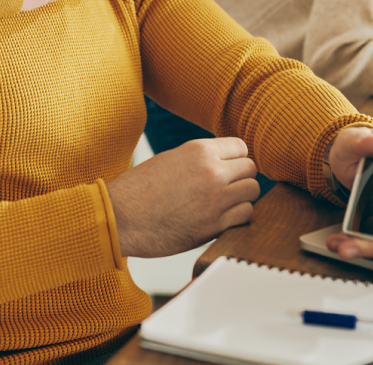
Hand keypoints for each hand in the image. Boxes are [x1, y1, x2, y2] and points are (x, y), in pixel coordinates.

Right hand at [105, 137, 258, 257]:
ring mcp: (215, 198)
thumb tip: (225, 163)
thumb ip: (200, 159)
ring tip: (223, 204)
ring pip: (252, 191)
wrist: (120, 218)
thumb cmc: (138, 191)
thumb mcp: (170, 160)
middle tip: (225, 189)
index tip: (227, 170)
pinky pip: (245, 215)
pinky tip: (220, 219)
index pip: (241, 147)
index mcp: (199, 150)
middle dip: (240, 179)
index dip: (235, 160)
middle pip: (251, 169)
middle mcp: (211, 171)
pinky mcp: (214, 224)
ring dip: (241, 198)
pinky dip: (237, 218)